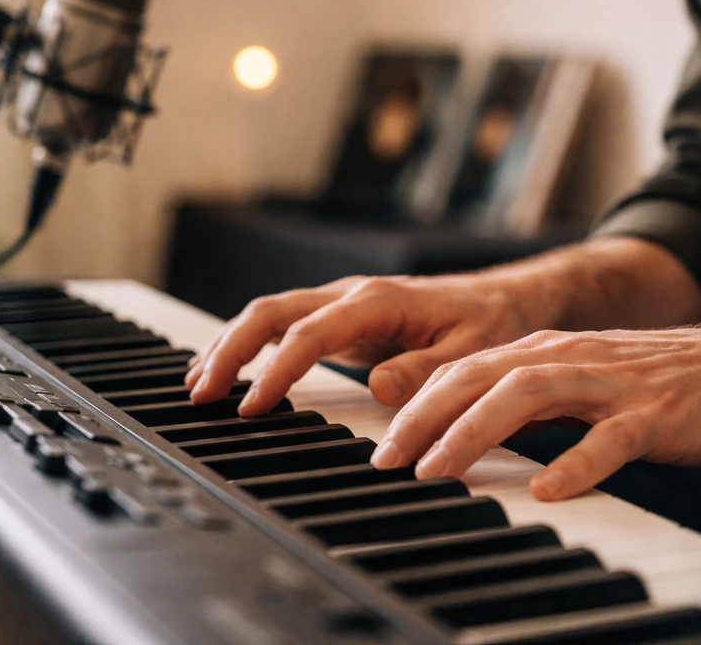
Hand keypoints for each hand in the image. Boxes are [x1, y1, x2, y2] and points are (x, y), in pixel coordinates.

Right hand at [185, 273, 537, 414]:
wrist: (502, 297)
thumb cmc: (489, 322)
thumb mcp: (472, 350)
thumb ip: (425, 369)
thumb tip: (378, 391)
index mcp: (378, 300)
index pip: (310, 334)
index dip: (276, 370)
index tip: (251, 406)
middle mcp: (351, 294)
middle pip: (271, 312)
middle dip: (230, 350)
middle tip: (201, 394)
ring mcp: (341, 302)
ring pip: (269, 313)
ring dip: (230, 344)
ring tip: (198, 384)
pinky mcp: (340, 317)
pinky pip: (282, 324)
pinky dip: (248, 343)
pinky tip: (227, 366)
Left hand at [371, 320, 700, 500]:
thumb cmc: (657, 380)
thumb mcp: (580, 379)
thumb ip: (528, 400)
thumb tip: (469, 431)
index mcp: (547, 350)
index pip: (465, 370)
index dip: (417, 404)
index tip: (384, 446)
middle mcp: (569, 357)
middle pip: (481, 376)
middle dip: (426, 416)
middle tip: (390, 460)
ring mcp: (611, 383)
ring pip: (529, 395)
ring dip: (476, 432)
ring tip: (440, 470)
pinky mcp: (654, 415)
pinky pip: (608, 439)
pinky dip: (574, 463)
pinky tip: (545, 490)